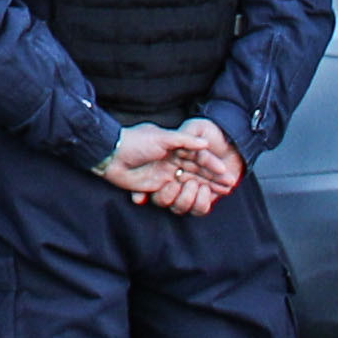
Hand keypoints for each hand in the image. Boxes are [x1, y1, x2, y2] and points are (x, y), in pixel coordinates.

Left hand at [96, 121, 215, 211]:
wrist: (111, 154)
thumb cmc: (136, 142)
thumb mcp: (162, 137)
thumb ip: (184, 140)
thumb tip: (205, 142)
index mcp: (174, 148)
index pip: (198, 158)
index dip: (212, 166)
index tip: (226, 175)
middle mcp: (170, 161)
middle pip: (195, 172)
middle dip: (211, 179)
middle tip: (226, 187)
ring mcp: (162, 174)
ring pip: (185, 184)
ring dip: (196, 189)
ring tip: (207, 193)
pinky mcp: (153, 186)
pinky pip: (169, 195)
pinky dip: (178, 197)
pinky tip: (189, 200)